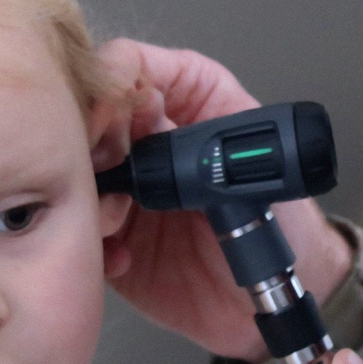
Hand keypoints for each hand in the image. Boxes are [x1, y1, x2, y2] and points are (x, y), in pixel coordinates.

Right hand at [94, 39, 351, 361]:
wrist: (281, 296)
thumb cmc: (286, 224)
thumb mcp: (264, 166)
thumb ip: (214, 138)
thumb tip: (158, 118)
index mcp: (188, 102)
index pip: (131, 67)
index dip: (111, 84)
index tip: (107, 112)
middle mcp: (150, 141)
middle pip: (89, 115)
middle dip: (89, 141)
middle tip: (101, 167)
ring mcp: (127, 190)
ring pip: (76, 173)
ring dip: (88, 197)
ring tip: (117, 221)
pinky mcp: (113, 240)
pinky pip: (77, 231)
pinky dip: (90, 244)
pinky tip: (120, 257)